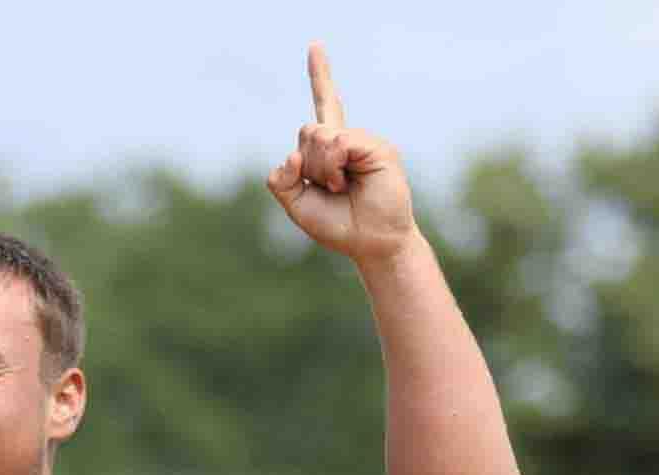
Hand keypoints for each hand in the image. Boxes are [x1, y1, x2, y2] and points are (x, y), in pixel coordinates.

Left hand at [265, 44, 418, 264]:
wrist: (371, 243)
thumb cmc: (339, 225)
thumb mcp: (297, 206)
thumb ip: (282, 182)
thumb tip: (292, 154)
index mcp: (330, 150)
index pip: (325, 106)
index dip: (321, 76)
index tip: (315, 46)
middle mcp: (347, 140)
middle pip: (307, 131)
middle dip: (306, 166)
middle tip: (328, 188)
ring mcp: (363, 141)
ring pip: (318, 136)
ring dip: (319, 169)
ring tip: (339, 188)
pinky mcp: (376, 147)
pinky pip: (338, 142)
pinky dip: (332, 166)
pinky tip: (345, 182)